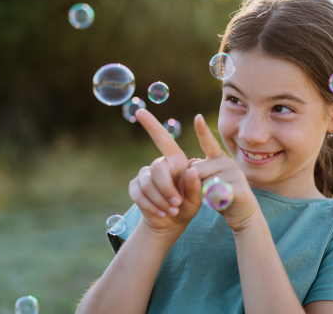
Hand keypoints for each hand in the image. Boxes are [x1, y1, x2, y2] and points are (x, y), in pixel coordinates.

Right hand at [128, 109, 201, 233]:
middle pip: (157, 169)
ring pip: (147, 183)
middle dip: (166, 188)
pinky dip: (150, 206)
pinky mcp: (135, 187)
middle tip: (177, 203)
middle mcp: (159, 164)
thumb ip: (195, 186)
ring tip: (171, 211)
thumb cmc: (188, 205)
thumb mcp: (197, 198)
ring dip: (159, 200)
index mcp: (176, 160)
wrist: (171, 221)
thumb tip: (191, 171)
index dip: (151, 124)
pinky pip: (138, 194)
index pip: (163, 139)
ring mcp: (145, 175)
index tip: (140, 112)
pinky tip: (160, 213)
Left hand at [190, 114, 261, 232]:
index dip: (202, 130)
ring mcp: (236, 173)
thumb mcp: (207, 183)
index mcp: (219, 159)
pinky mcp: (239, 187)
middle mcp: (228, 162)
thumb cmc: (221, 198)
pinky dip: (213, 201)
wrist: (243, 215)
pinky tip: (223, 202)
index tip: (197, 117)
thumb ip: (199, 173)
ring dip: (204, 195)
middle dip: (195, 184)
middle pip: (197, 169)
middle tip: (208, 193)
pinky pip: (214, 192)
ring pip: (204, 182)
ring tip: (216, 198)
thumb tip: (192, 164)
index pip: (208, 143)